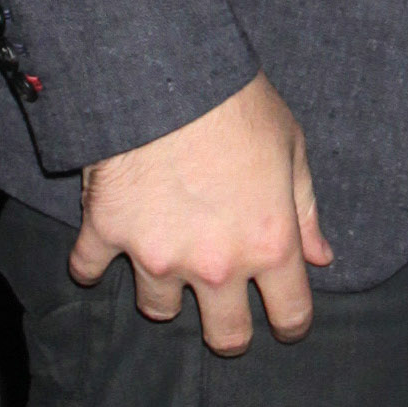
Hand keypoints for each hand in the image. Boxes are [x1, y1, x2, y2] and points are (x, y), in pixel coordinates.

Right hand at [69, 71, 332, 353]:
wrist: (167, 71)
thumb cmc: (238, 104)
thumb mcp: (291, 149)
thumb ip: (305, 210)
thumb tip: (320, 257)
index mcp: (270, 244)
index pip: (290, 314)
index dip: (291, 324)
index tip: (285, 323)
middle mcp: (216, 263)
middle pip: (225, 336)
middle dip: (229, 333)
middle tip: (224, 318)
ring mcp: (157, 254)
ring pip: (158, 309)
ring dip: (164, 293)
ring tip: (166, 264)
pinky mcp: (107, 232)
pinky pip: (87, 269)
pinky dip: (90, 265)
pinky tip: (99, 253)